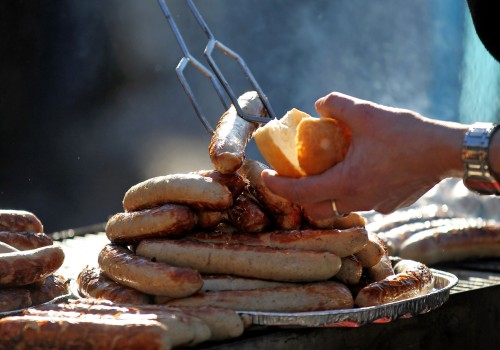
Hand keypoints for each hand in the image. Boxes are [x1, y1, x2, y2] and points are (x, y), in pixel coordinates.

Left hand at [261, 92, 466, 218]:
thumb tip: (319, 104)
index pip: (300, 192)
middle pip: (316, 207)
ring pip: (339, 205)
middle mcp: (357, 200)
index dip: (277, 185)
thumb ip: (336, 105)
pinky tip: (359, 170)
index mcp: (345, 182)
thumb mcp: (366, 112)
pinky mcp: (390, 204)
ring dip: (327, 192)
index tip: (265, 176)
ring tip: (327, 169)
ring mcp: (375, 205)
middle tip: (296, 175)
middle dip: (300, 195)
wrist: (445, 151)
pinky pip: (362, 200)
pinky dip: (351, 189)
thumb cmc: (405, 133)